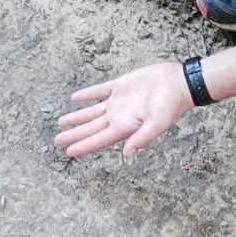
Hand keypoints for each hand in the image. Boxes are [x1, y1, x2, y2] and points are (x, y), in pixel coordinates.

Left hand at [54, 62, 193, 158]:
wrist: (179, 82)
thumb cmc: (171, 105)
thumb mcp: (158, 123)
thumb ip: (143, 138)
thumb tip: (127, 154)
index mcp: (125, 126)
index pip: (99, 140)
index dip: (83, 146)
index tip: (67, 152)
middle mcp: (119, 116)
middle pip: (91, 128)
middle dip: (74, 135)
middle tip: (56, 141)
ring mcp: (118, 101)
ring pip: (92, 112)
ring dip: (76, 117)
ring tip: (61, 123)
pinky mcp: (120, 86)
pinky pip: (99, 91)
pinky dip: (87, 95)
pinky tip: (75, 98)